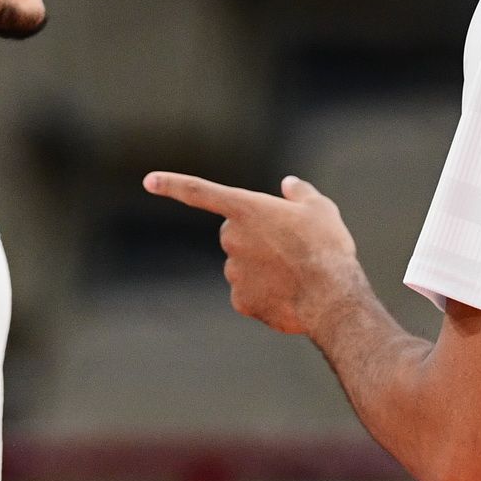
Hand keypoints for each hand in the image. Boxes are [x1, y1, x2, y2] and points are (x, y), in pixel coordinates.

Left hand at [143, 171, 359, 333]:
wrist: (331, 298)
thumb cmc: (327, 248)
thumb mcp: (321, 210)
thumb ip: (300, 193)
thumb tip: (288, 184)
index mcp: (246, 209)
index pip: (200, 192)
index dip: (173, 184)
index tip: (148, 180)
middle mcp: (232, 238)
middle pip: (234, 233)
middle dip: (253, 238)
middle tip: (289, 247)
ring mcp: (233, 271)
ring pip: (243, 265)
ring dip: (262, 266)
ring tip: (295, 273)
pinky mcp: (240, 300)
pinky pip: (248, 292)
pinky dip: (265, 292)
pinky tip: (288, 294)